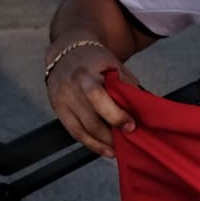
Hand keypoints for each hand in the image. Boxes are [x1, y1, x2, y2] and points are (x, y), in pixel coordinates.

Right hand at [45, 43, 142, 158]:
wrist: (68, 51)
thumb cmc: (96, 60)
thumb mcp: (114, 65)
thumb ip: (126, 85)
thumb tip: (142, 109)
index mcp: (85, 73)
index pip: (98, 98)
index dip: (115, 115)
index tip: (131, 126)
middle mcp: (69, 87)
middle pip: (89, 119)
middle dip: (110, 134)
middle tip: (127, 140)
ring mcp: (61, 99)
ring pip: (81, 129)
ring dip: (101, 143)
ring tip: (117, 149)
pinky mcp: (57, 109)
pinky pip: (74, 132)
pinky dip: (90, 143)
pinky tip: (104, 149)